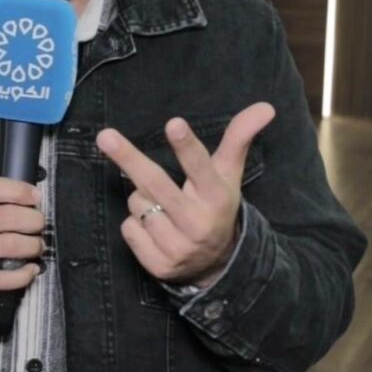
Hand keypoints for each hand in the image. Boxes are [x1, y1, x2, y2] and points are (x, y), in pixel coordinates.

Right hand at [0, 177, 45, 299]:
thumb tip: (32, 198)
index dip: (19, 190)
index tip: (35, 197)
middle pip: (10, 217)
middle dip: (34, 221)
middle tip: (39, 224)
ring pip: (13, 245)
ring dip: (34, 246)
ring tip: (37, 245)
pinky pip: (8, 277)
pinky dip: (26, 274)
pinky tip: (32, 268)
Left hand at [96, 102, 275, 287]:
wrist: (217, 264)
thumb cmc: (216, 205)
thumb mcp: (229, 174)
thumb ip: (239, 138)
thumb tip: (266, 106)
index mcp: (216, 195)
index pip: (200, 166)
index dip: (186, 146)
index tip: (174, 124)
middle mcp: (197, 221)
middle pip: (156, 184)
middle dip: (129, 158)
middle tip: (105, 136)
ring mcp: (178, 246)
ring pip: (138, 204)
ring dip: (141, 198)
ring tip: (162, 206)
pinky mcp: (158, 265)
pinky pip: (129, 229)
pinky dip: (135, 224)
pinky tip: (155, 229)